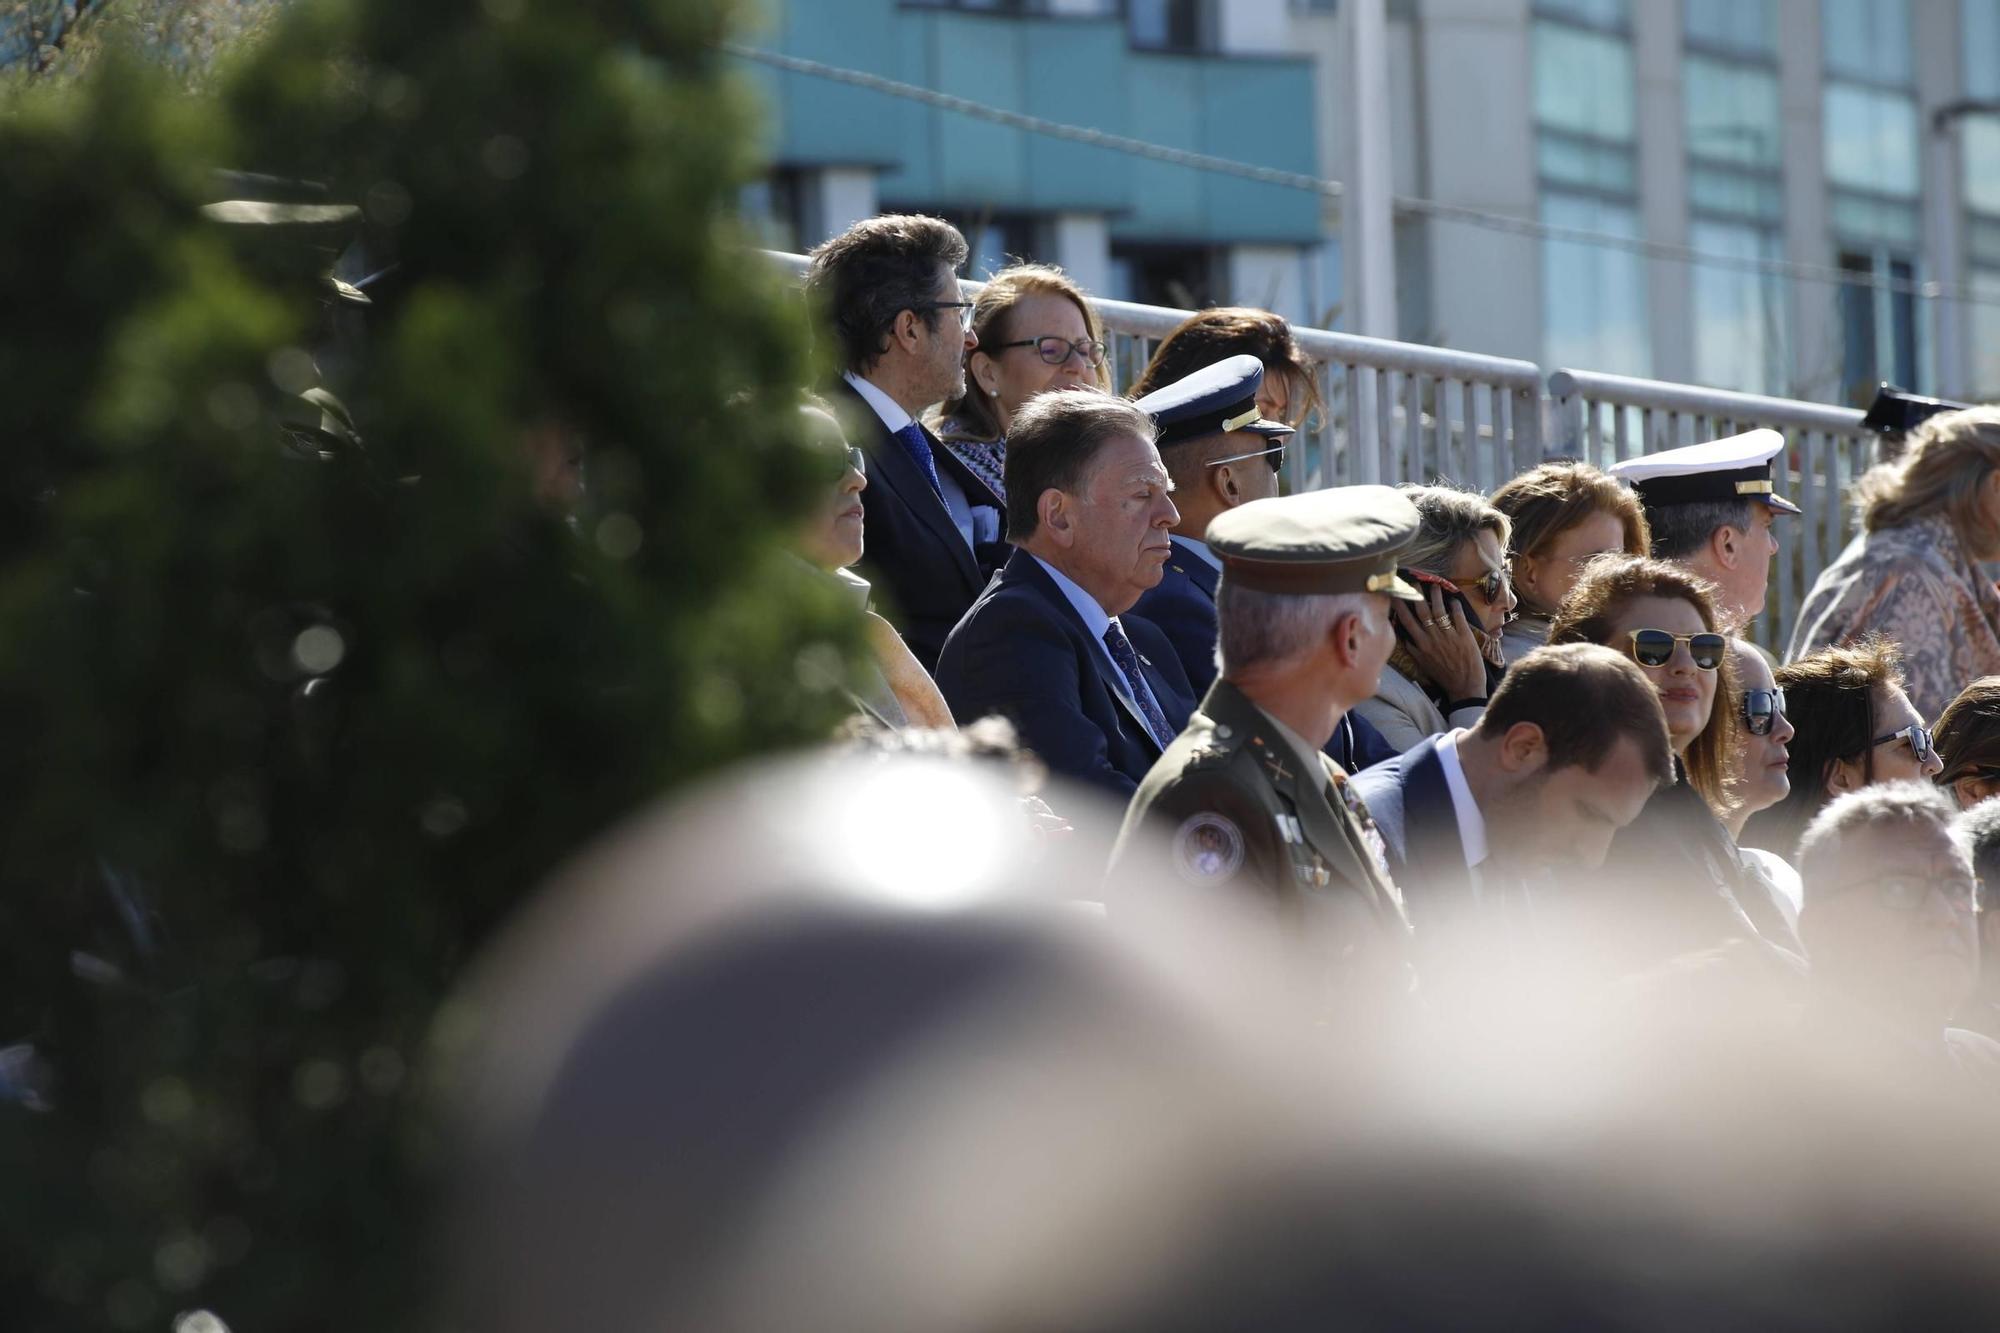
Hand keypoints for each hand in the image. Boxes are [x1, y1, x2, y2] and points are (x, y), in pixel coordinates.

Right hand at [1391, 584, 1486, 701]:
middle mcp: (1432, 637)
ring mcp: (1448, 635)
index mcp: (1421, 644)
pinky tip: (1453, 600)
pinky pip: (1458, 616)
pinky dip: (1455, 607)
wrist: (1464, 685)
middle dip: (1416, 594)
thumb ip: (1413, 650)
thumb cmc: (1443, 676)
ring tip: (1434, 585)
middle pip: (1421, 611)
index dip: (1400, 606)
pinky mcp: (1464, 635)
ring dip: (1436, 596)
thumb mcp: (1423, 664)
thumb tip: (1403, 636)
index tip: (1395, 594)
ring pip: (1439, 610)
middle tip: (1414, 582)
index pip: (1407, 621)